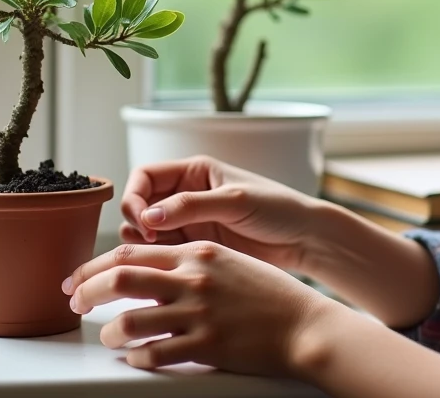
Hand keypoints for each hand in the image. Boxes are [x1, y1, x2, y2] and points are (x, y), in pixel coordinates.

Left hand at [63, 241, 335, 374]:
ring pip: (130, 320)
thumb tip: (150, 270)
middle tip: (76, 303)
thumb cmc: (270, 294)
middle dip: (87, 291)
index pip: (131, 252)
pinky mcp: (206, 345)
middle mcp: (193, 279)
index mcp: (197, 253)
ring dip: (111, 332)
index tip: (78, 278)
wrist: (303, 325)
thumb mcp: (228, 262)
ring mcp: (198, 313)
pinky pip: (155, 353)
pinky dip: (137, 357)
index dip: (95, 265)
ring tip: (110, 337)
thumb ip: (190, 262)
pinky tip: (137, 357)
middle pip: (120, 278)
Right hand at [120, 155, 319, 272]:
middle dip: (135, 221)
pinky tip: (167, 267)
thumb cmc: (277, 209)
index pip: (145, 176)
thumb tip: (149, 215)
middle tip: (147, 241)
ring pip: (148, 231)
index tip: (143, 219)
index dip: (135, 196)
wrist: (304, 239)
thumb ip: (191, 206)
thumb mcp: (234, 201)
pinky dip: (159, 258)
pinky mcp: (197, 248)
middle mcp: (187, 195)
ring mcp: (191, 223)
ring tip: (154, 254)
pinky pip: (166, 251)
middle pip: (141, 204)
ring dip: (143, 242)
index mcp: (194, 172)